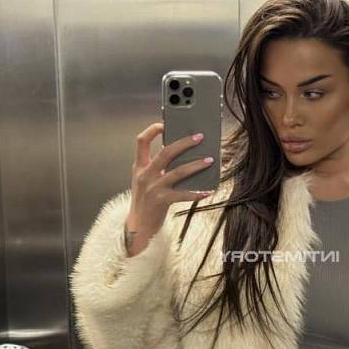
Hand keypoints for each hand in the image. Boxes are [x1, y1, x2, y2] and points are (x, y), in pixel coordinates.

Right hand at [126, 122, 214, 249]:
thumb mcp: (144, 180)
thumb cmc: (145, 201)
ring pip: (178, 171)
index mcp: (139, 166)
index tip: (164, 123)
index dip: (152, 130)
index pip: (141, 141)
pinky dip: (196, 193)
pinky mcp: (162, 201)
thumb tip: (180, 154)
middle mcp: (145, 174)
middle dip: (184, 143)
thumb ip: (156, 166)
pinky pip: (183, 194)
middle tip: (199, 137)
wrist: (138, 226)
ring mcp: (153, 187)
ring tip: (209, 160)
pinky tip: (206, 191)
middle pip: (166, 152)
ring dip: (196, 165)